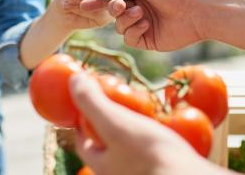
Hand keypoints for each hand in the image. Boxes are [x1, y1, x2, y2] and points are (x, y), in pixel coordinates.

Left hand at [69, 72, 225, 174]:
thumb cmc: (149, 155)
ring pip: (133, 148)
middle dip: (111, 124)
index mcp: (102, 166)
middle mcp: (120, 174)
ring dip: (136, 129)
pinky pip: (158, 152)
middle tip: (119, 102)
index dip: (82, 121)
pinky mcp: (165, 170)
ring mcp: (143, 173)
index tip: (87, 101)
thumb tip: (73, 79)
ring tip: (145, 109)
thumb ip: (91, 102)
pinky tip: (171, 124)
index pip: (83, 143)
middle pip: (108, 145)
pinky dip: (160, 137)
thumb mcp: (114, 122)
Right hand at [82, 0, 202, 50]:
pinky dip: (134, 31)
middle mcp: (139, 10)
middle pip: (113, 13)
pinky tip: (146, 24)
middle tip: (119, 6)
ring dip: (126, 19)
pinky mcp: (148, 41)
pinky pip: (130, 39)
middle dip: (113, 9)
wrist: (195, 11)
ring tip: (141, 13)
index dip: (98, 0)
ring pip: (119, 27)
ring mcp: (143, 26)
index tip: (84, 2)